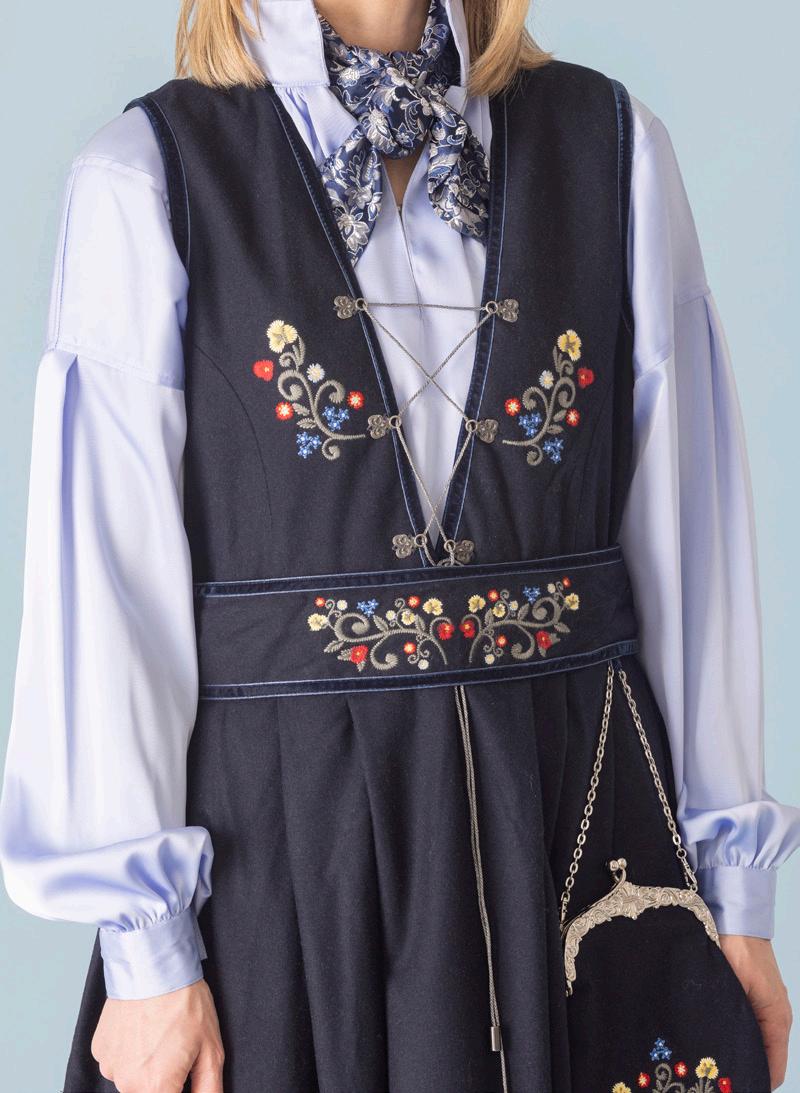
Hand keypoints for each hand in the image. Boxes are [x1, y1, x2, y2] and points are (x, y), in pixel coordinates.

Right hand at [91, 978, 224, 1092]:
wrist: (154, 965)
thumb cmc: (185, 1003)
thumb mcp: (211, 1049)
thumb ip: (209, 1089)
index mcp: (156, 1088)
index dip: (180, 1088)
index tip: (184, 1073)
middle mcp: (128, 1083)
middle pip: (150, 1092)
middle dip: (164, 1079)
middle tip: (176, 1048)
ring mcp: (110, 1066)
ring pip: (132, 1078)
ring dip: (145, 1066)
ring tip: (159, 1034)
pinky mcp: (99, 1049)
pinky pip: (117, 1061)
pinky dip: (129, 1051)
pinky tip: (142, 1028)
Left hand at [720, 935, 792, 1089]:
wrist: (734, 916)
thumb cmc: (737, 948)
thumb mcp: (734, 989)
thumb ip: (733, 1021)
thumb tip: (726, 1052)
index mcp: (777, 1019)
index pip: (773, 1068)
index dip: (754, 1082)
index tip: (732, 1088)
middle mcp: (776, 1016)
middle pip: (765, 1058)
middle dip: (743, 1068)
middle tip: (716, 1078)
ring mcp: (766, 1006)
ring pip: (755, 1041)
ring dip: (738, 1050)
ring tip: (711, 1061)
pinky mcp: (753, 995)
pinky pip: (749, 1026)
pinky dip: (735, 1034)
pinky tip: (713, 1035)